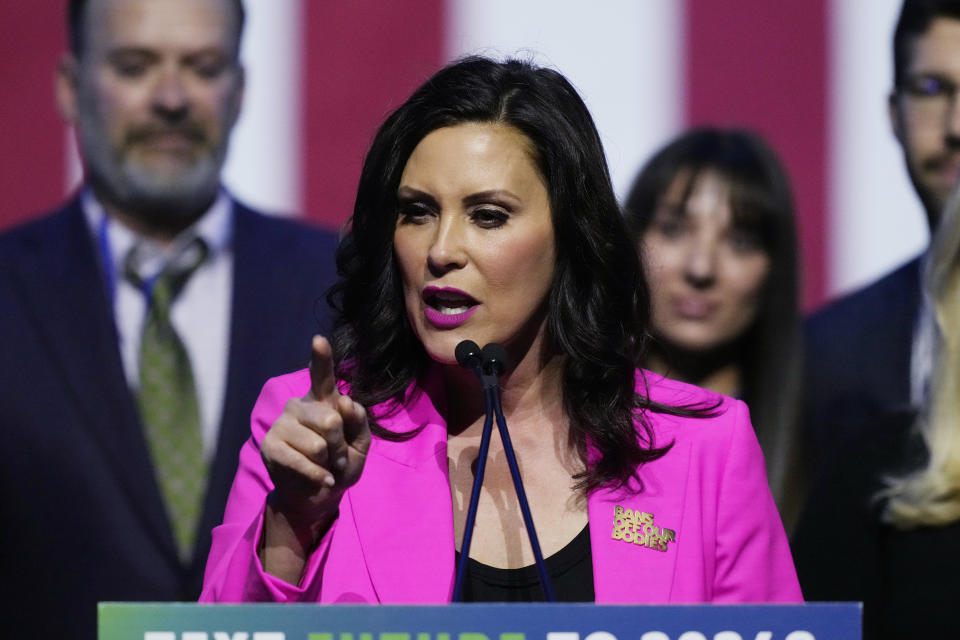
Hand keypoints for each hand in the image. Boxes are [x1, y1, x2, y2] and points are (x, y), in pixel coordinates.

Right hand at [260, 336, 369, 555]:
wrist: (318, 496)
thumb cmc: (340, 465)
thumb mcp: (360, 445)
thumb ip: (359, 423)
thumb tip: (346, 401)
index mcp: (322, 401)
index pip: (322, 375)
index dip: (321, 357)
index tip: (318, 340)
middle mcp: (299, 405)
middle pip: (331, 420)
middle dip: (341, 446)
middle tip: (338, 458)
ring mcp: (282, 424)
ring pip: (318, 443)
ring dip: (329, 462)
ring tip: (325, 467)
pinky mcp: (270, 446)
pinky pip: (301, 460)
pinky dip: (317, 474)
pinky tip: (321, 479)